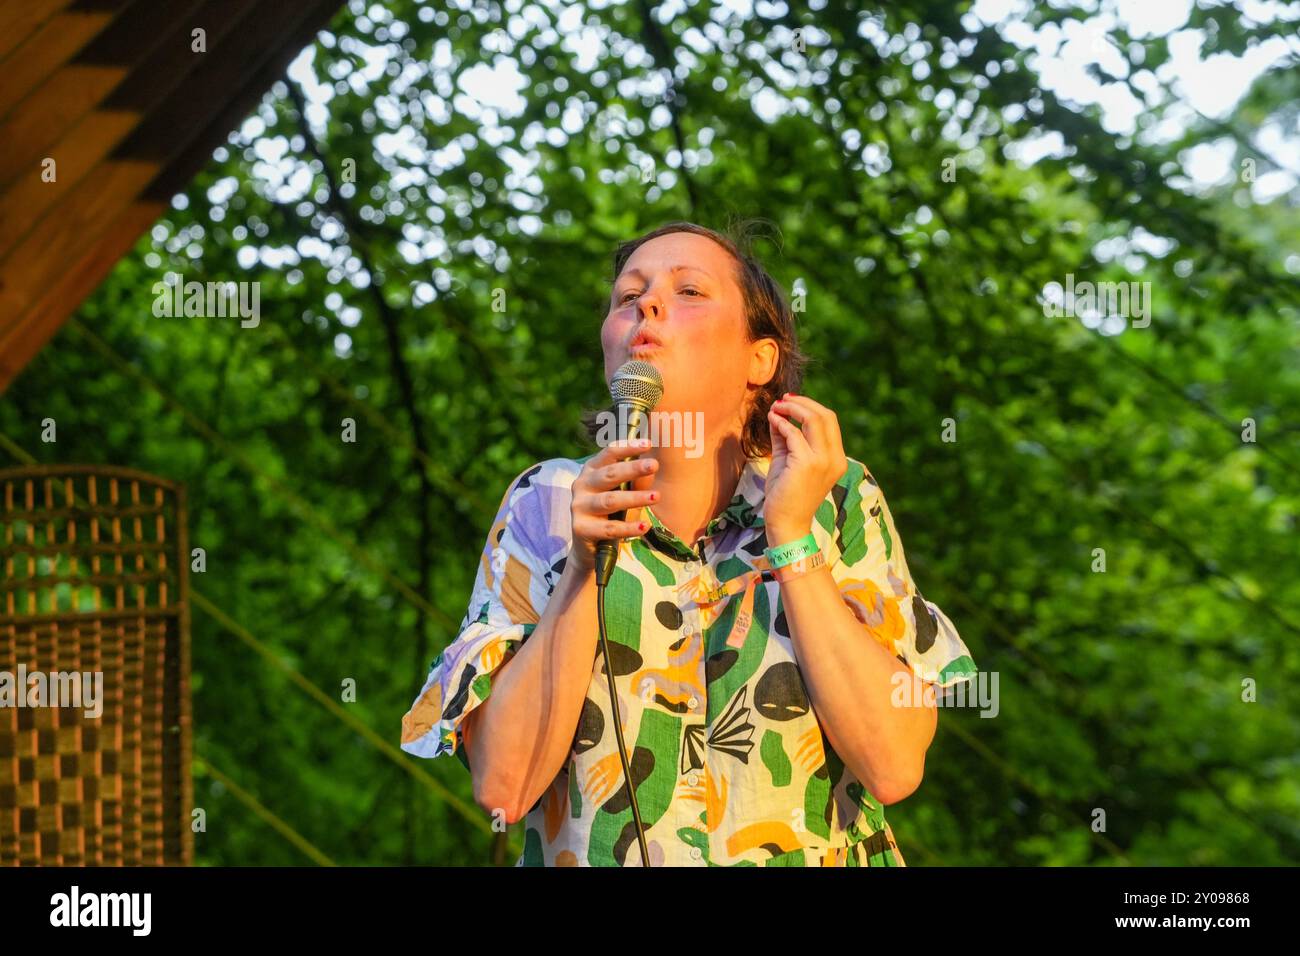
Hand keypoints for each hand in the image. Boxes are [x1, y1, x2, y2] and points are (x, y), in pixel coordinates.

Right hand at [567, 438, 659, 572]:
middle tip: (655, 465)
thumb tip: (653, 464)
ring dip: (635, 498)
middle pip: (609, 474)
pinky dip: (629, 528)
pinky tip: (645, 526)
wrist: (589, 547)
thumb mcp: (623, 493)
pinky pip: (609, 528)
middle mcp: (582, 485)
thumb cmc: (610, 514)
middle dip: (633, 469)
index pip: (608, 454)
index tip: (648, 444)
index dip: (627, 448)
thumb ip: (635, 481)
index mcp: (591, 471)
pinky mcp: (581, 529)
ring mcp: (579, 507)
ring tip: (656, 496)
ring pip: (610, 500)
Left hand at [765, 393, 847, 544]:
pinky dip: (782, 423)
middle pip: (826, 415)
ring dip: (792, 409)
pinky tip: (772, 420)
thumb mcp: (788, 460)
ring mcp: (823, 461)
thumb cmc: (786, 495)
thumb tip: (778, 413)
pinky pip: (794, 433)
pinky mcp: (806, 464)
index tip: (790, 402)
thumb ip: (786, 437)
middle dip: (803, 403)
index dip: (810, 406)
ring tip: (776, 407)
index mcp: (836, 458)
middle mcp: (834, 458)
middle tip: (782, 400)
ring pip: (813, 419)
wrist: (786, 524)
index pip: (830, 421)